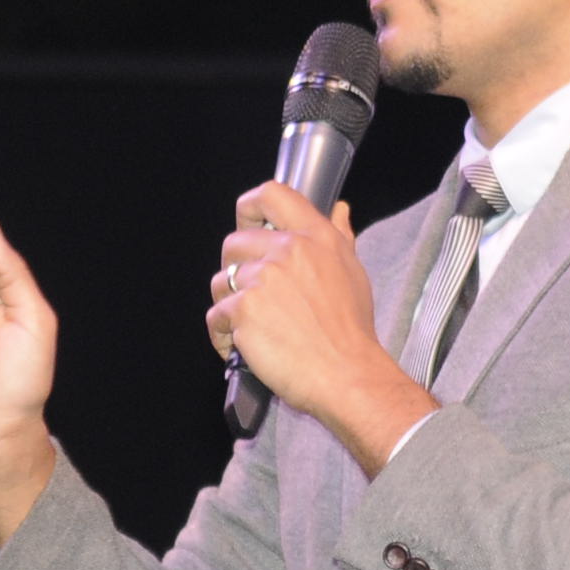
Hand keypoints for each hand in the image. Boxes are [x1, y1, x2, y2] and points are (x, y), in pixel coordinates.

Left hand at [207, 184, 434, 475]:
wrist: (348, 375)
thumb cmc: (351, 331)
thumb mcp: (353, 273)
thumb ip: (340, 236)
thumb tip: (340, 209)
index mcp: (315, 236)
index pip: (271, 195)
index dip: (250, 209)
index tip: (249, 226)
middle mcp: (287, 250)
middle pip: (234, 243)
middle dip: (235, 271)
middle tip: (253, 299)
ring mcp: (262, 278)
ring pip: (220, 282)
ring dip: (229, 306)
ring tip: (253, 329)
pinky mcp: (243, 309)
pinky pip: (215, 317)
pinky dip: (223, 336)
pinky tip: (244, 349)